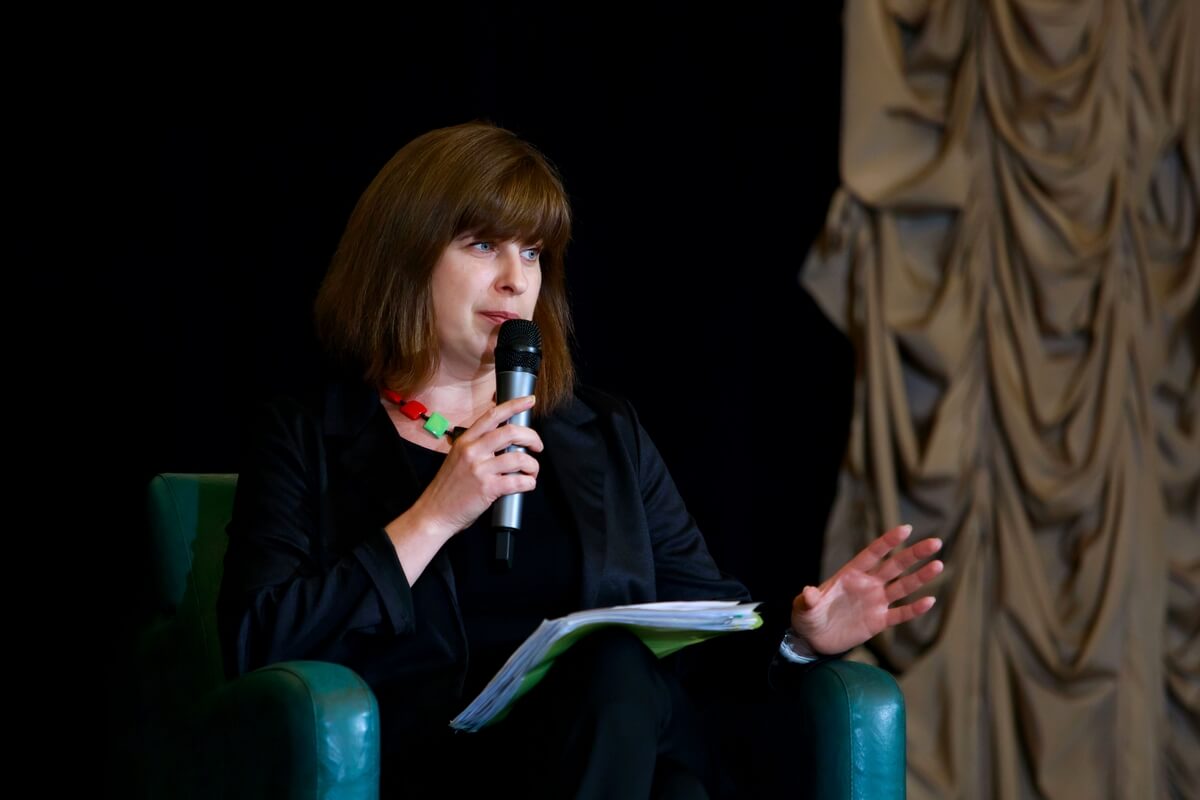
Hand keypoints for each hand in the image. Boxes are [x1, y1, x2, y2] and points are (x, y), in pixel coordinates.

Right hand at [410, 395, 543, 537]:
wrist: (434, 513)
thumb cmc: (448, 489)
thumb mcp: (457, 458)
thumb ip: (477, 446)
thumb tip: (505, 440)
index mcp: (465, 441)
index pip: (492, 415)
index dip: (514, 405)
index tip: (529, 401)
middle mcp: (472, 451)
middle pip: (511, 432)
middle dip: (532, 437)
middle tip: (537, 446)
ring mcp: (479, 469)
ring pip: (519, 458)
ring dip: (532, 465)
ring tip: (532, 471)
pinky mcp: (487, 488)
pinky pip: (518, 481)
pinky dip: (528, 482)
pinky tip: (527, 484)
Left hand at [790, 524, 942, 655]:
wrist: (814, 638)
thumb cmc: (808, 616)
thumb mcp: (804, 608)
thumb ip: (809, 599)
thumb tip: (809, 592)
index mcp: (850, 574)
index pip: (873, 554)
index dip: (888, 542)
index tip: (906, 529)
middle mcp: (867, 584)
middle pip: (895, 566)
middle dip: (914, 554)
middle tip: (935, 542)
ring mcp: (875, 602)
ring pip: (903, 587)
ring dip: (920, 577)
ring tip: (938, 565)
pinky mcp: (879, 621)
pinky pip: (900, 613)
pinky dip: (914, 609)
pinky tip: (930, 600)